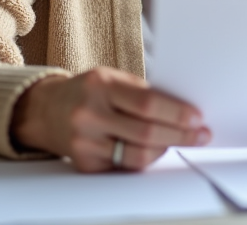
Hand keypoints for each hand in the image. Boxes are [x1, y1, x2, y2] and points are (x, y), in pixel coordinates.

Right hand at [10, 66, 209, 171]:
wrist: (46, 111)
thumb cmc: (87, 91)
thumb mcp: (111, 78)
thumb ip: (142, 92)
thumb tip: (183, 110)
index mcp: (100, 86)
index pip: (147, 103)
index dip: (176, 113)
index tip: (197, 117)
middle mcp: (90, 115)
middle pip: (146, 133)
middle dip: (180, 135)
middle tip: (200, 135)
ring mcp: (85, 143)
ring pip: (137, 156)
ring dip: (165, 150)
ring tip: (180, 141)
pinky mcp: (85, 164)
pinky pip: (124, 167)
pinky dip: (145, 159)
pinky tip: (156, 150)